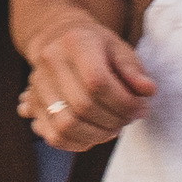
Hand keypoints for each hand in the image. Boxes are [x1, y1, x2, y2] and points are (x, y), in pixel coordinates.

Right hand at [18, 22, 155, 150]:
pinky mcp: (34, 104)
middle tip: (129, 119)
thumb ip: (133, 69)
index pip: (97, 82)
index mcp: (75, 42)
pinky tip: (94, 134)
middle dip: (114, 120)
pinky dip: (78, 143)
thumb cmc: (96, 45)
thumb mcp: (118, 47)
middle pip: (82, 106)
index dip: (123, 102)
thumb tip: (148, 91)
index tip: (141, 108)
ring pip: (66, 125)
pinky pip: (54, 136)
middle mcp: (50, 61)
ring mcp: (37, 84)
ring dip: (97, 135)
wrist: (59, 38)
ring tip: (113, 127)